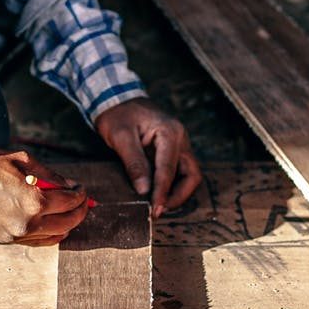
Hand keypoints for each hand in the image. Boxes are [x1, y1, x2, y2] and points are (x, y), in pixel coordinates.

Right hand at [0, 150, 88, 245]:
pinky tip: (56, 227)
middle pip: (68, 222)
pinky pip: (37, 242)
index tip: (82, 189)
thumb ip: (50, 175)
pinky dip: (51, 235)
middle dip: (80, 211)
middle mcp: (28, 222)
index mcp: (34, 200)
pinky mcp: (6, 240)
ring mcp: (16, 235)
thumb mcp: (21, 160)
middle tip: (83, 202)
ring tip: (70, 213)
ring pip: (54, 235)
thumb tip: (70, 186)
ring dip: (67, 224)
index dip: (81, 194)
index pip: (69, 201)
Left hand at [94, 98, 201, 217]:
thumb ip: (134, 163)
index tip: (154, 209)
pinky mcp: (173, 149)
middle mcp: (180, 138)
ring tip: (158, 204)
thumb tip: (143, 190)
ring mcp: (179, 144)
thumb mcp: (120, 136)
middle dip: (178, 195)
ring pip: (189, 175)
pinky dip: (172, 185)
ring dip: (177, 192)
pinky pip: (179, 171)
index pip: (169, 169)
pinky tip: (157, 194)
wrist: (117, 98)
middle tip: (158, 210)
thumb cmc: (117, 114)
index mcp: (170, 132)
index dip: (162, 192)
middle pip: (192, 174)